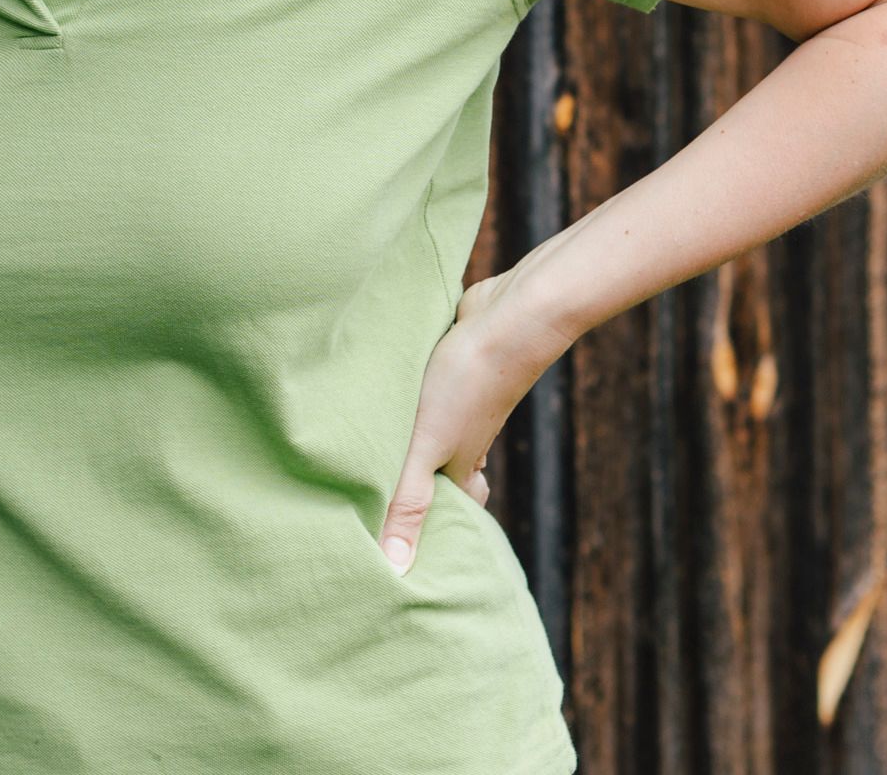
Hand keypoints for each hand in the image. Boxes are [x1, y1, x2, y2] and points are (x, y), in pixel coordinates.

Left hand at [373, 263, 567, 573]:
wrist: (509, 318)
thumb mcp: (427, 447)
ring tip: (377, 446)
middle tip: (387, 496)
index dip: (438, 523)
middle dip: (424, 483)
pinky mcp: (455, 365)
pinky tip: (394, 388)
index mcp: (461, 463)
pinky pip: (434, 390)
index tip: (414, 538)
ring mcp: (463, 399)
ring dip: (415, 437)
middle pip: (446, 468)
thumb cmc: (467, 384)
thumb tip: (396, 568)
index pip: (456, 505)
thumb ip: (408, 501)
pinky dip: (415, 397)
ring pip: (439, 428)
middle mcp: (466, 435)